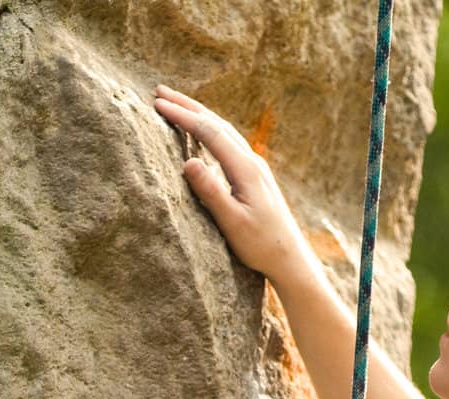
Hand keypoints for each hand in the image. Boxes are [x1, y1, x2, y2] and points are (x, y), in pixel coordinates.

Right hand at [153, 84, 311, 280]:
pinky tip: (201, 133)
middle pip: (217, 123)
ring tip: (176, 104)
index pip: (210, 132)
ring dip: (198, 114)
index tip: (158, 104)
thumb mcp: (232, 222)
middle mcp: (252, 161)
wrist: (290, 258)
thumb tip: (188, 161)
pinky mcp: (254, 176)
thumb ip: (211, 192)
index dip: (183, 116)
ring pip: (223, 130)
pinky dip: (209, 130)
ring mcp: (254, 167)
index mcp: (245, 168)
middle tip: (159, 90)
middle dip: (188, 105)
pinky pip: (228, 143)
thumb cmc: (260, 245)